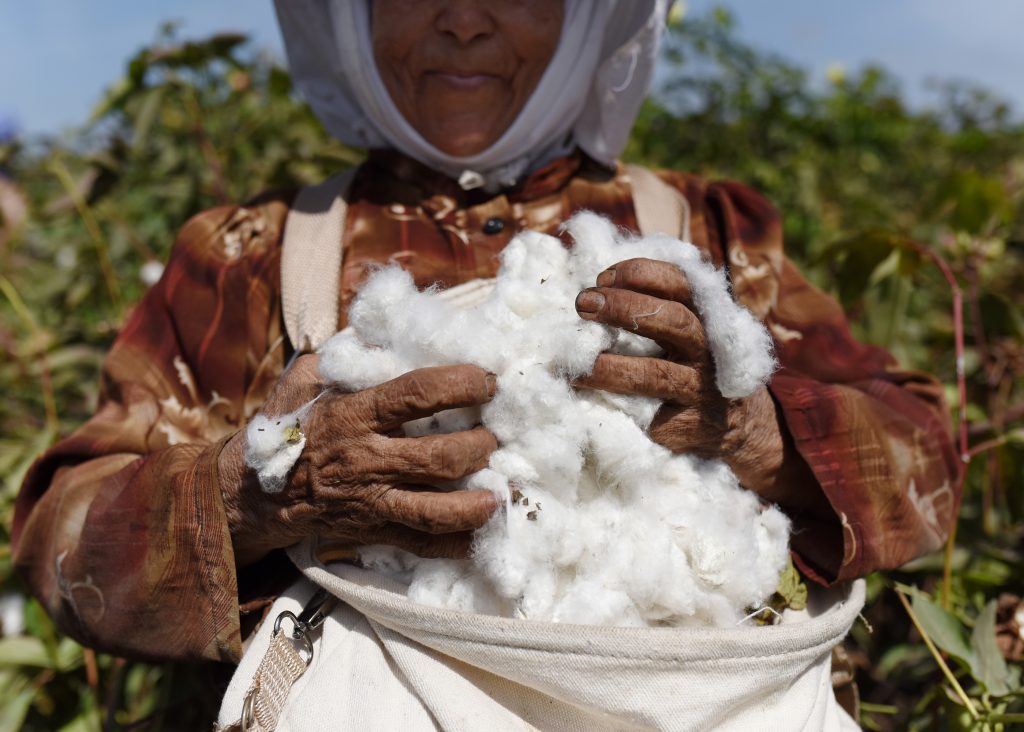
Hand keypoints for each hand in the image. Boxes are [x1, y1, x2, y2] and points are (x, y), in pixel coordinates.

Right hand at [219, 356, 498, 565]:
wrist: (253, 494)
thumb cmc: (289, 428)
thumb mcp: (305, 380)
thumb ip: (346, 357)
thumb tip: (386, 328)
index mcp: (353, 414)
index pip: (415, 395)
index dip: (458, 385)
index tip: (488, 380)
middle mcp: (366, 459)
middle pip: (438, 457)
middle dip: (480, 446)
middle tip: (497, 435)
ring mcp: (372, 501)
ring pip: (433, 510)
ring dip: (474, 503)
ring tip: (499, 493)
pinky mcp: (373, 531)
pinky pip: (419, 544)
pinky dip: (454, 545)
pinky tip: (480, 535)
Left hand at [573, 257, 789, 502]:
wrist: (740, 425)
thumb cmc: (693, 364)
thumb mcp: (687, 331)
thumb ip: (656, 307)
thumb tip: (596, 288)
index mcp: (706, 316)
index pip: (680, 282)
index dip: (641, 274)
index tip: (603, 277)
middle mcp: (708, 350)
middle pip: (673, 320)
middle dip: (625, 307)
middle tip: (584, 304)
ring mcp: (702, 389)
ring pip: (655, 374)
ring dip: (611, 367)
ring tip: (577, 365)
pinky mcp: (691, 426)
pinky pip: (652, 417)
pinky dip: (620, 408)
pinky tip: (591, 403)